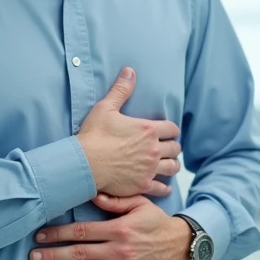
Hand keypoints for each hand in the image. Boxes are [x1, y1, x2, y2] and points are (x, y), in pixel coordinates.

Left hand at [30, 194, 191, 259]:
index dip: (58, 233)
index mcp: (119, 228)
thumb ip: (115, 201)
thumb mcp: (139, 204)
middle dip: (53, 254)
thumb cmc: (157, 223)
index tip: (40, 236)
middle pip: (79, 252)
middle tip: (32, 257)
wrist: (182, 246)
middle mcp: (120, 249)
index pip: (82, 231)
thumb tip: (92, 193)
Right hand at [77, 67, 181, 198]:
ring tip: (168, 163)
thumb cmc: (93, 135)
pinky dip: (164, 187)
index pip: (172, 129)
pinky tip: (164, 186)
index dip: (171, 129)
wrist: (84, 164)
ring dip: (172, 164)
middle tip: (167, 147)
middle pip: (175, 148)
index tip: (167, 132)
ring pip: (173, 167)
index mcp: (148, 129)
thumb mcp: (106, 108)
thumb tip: (129, 71)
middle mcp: (153, 149)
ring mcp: (149, 169)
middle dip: (172, 146)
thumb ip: (121, 90)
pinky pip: (161, 188)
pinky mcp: (142, 184)